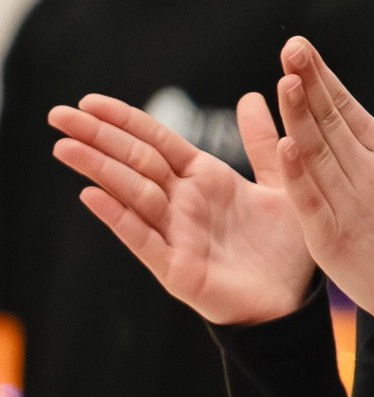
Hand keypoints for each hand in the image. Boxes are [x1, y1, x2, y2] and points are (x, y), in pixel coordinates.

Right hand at [48, 90, 312, 324]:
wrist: (294, 301)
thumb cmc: (284, 247)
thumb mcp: (280, 185)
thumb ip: (263, 144)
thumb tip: (251, 96)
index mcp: (205, 179)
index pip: (157, 141)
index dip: (125, 120)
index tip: (89, 100)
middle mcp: (184, 203)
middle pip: (136, 162)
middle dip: (98, 137)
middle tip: (58, 114)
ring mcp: (176, 234)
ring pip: (133, 194)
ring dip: (100, 170)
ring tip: (66, 147)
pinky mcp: (177, 268)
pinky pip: (144, 239)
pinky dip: (118, 217)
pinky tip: (91, 196)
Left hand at [270, 38, 373, 318]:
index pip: (349, 107)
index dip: (324, 77)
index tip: (301, 49)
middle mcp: (369, 173)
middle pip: (331, 122)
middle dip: (310, 82)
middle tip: (291, 48)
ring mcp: (349, 202)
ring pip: (317, 152)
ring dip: (300, 116)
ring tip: (285, 81)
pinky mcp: (330, 234)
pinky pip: (311, 198)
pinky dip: (298, 173)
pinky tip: (284, 144)